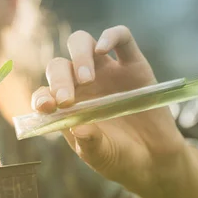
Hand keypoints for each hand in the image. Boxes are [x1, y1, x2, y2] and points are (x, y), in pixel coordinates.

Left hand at [31, 25, 186, 194]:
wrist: (156, 160)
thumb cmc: (121, 159)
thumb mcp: (101, 157)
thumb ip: (88, 143)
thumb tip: (77, 127)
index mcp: (67, 106)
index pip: (45, 92)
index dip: (41, 95)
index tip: (46, 107)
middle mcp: (82, 85)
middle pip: (60, 66)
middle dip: (59, 79)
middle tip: (67, 100)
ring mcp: (107, 71)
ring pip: (83, 43)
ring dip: (79, 55)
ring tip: (85, 78)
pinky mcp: (133, 64)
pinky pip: (122, 38)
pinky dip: (110, 36)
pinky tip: (103, 47)